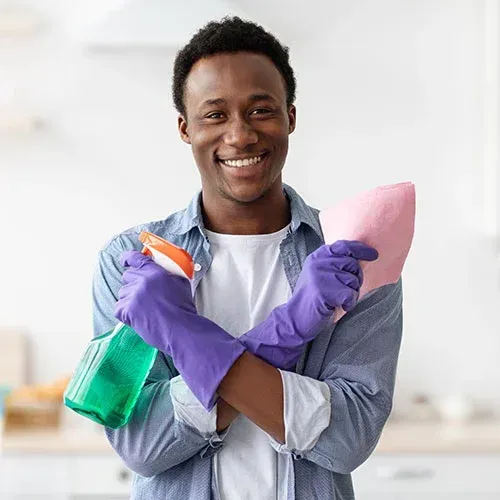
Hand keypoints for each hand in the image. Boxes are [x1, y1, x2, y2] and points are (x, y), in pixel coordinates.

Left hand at [115, 250, 195, 351]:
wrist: (180, 328)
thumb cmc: (183, 309)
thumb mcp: (180, 283)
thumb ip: (168, 273)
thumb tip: (164, 271)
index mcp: (155, 271)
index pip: (134, 258)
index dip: (127, 259)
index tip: (125, 261)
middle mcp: (142, 280)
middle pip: (127, 276)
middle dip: (134, 285)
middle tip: (144, 296)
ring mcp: (133, 295)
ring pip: (123, 293)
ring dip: (130, 300)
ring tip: (145, 310)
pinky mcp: (127, 310)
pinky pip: (118, 309)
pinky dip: (126, 314)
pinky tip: (139, 317)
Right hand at [239, 240, 377, 369]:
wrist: (295, 317)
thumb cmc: (312, 297)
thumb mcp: (319, 273)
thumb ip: (334, 263)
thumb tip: (359, 258)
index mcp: (317, 256)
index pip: (344, 246)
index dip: (361, 249)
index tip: (373, 255)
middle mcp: (318, 262)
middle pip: (353, 265)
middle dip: (355, 280)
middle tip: (343, 291)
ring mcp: (320, 275)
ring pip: (353, 281)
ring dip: (350, 294)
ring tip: (336, 300)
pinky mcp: (324, 291)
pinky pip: (350, 294)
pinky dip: (348, 303)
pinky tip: (337, 306)